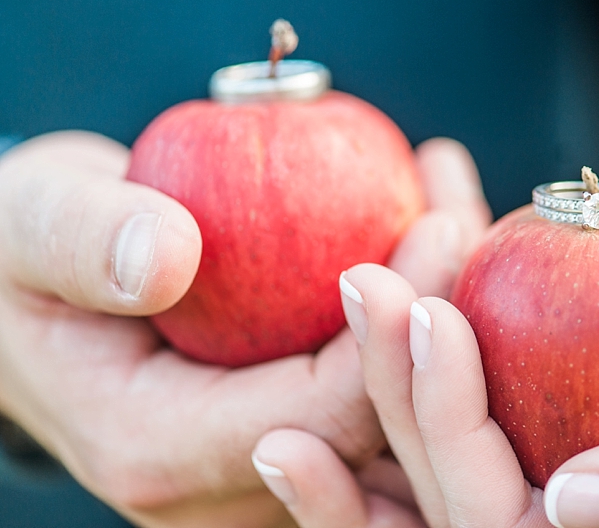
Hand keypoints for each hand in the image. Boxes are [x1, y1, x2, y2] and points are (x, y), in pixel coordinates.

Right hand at [0, 131, 487, 527]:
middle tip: (467, 211)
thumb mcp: (29, 225)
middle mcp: (230, 484)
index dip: (397, 323)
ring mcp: (272, 469)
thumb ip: (83, 238)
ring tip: (458, 201)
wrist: (33, 299)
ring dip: (441, 306)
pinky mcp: (297, 433)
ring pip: (395, 409)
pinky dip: (415, 308)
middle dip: (443, 316)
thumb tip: (167, 255)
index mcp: (161, 450)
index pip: (321, 411)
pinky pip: (378, 383)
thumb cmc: (27, 258)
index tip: (438, 221)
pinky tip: (433, 217)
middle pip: (380, 421)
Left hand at [335, 198, 598, 527]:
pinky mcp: (569, 390)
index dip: (446, 439)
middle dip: (396, 388)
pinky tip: (410, 254)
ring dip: (396, 355)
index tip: (425, 320)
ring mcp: (574, 450)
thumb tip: (570, 507)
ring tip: (362, 273)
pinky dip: (446, 314)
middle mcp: (588, 516)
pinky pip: (490, 362)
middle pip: (457, 475)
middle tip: (365, 283)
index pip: (506, 527)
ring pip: (454, 422)